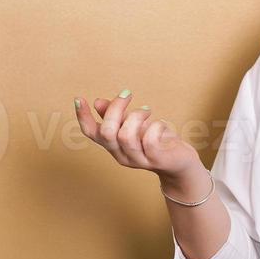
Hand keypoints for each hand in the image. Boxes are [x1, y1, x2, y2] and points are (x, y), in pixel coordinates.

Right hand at [76, 90, 199, 177]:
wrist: (180, 164)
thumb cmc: (157, 142)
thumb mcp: (135, 126)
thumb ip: (117, 116)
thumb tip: (97, 102)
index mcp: (114, 146)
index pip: (91, 133)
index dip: (83, 117)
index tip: (79, 98)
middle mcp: (122, 155)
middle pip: (107, 132)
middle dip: (115, 109)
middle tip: (127, 94)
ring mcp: (139, 160)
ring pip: (126, 136)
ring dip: (136, 116)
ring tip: (146, 110)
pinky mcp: (156, 160)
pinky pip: (149, 140)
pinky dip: (154, 126)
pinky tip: (160, 124)